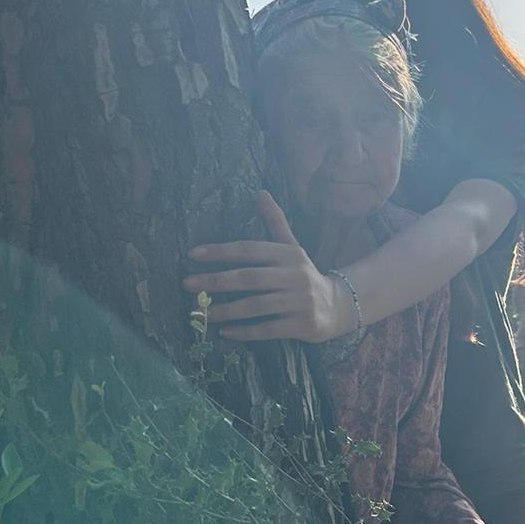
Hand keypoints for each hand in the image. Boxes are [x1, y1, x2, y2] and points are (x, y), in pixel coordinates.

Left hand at [184, 192, 356, 342]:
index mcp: (289, 254)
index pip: (249, 250)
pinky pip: (268, 329)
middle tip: (187, 284)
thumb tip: (260, 192)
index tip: (192, 254)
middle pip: (249, 278)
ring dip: (226, 310)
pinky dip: (244, 331)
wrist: (337, 306)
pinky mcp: (302, 325)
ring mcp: (300, 301)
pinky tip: (224, 331)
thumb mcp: (292, 247)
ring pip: (256, 306)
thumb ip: (275, 221)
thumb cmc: (303, 274)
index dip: (220, 251)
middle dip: (215, 281)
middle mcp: (295, 275)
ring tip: (202, 312)